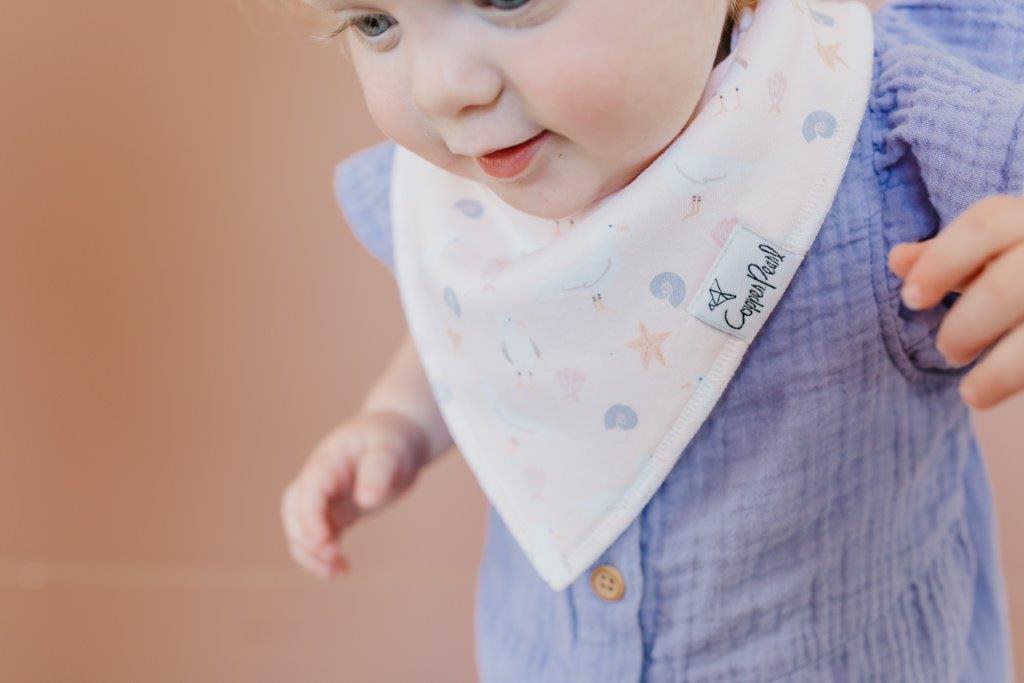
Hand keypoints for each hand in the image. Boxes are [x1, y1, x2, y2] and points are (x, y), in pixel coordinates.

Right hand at [280, 409, 429, 579]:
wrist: (402, 437)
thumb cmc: (394, 439)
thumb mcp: (391, 451)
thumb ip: (379, 472)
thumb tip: (366, 500)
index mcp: (327, 462)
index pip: (307, 492)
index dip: (310, 519)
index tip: (326, 542)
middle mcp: (319, 481)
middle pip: (294, 511)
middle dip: (305, 539)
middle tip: (332, 557)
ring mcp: (326, 498)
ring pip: (301, 528)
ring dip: (311, 553)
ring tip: (336, 572)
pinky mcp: (337, 512)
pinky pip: (320, 537)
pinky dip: (325, 556)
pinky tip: (344, 569)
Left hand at [887, 194, 1023, 409]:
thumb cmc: (1019, 275)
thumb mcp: (992, 258)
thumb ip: (949, 258)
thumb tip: (898, 259)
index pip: (986, 222)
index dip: (942, 259)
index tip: (910, 298)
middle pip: (1007, 284)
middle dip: (967, 325)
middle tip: (948, 352)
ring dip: (999, 371)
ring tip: (971, 393)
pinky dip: (1015, 377)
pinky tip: (992, 397)